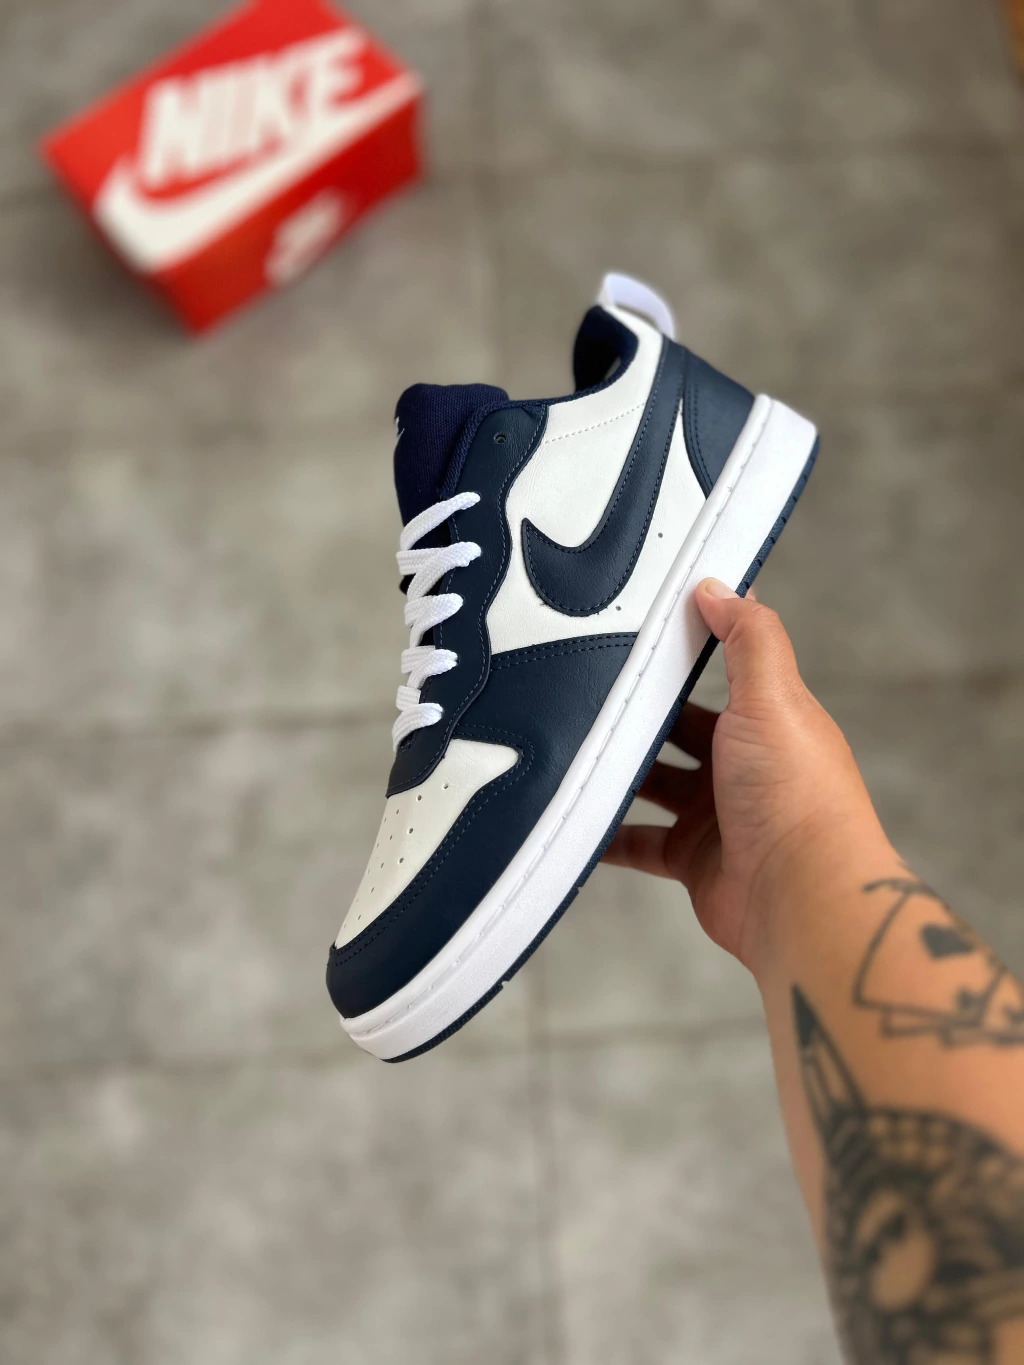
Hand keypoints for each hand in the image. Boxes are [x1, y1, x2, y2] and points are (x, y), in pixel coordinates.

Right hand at [603, 579, 889, 972]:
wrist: (803, 899)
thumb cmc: (797, 797)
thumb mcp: (773, 698)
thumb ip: (748, 638)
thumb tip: (719, 586)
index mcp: (767, 721)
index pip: (718, 674)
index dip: (680, 655)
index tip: (632, 632)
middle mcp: (742, 765)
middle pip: (676, 729)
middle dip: (636, 714)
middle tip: (582, 691)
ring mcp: (715, 815)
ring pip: (652, 783)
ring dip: (616, 771)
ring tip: (566, 748)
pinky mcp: (692, 860)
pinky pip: (637, 842)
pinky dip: (606, 834)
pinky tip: (572, 819)